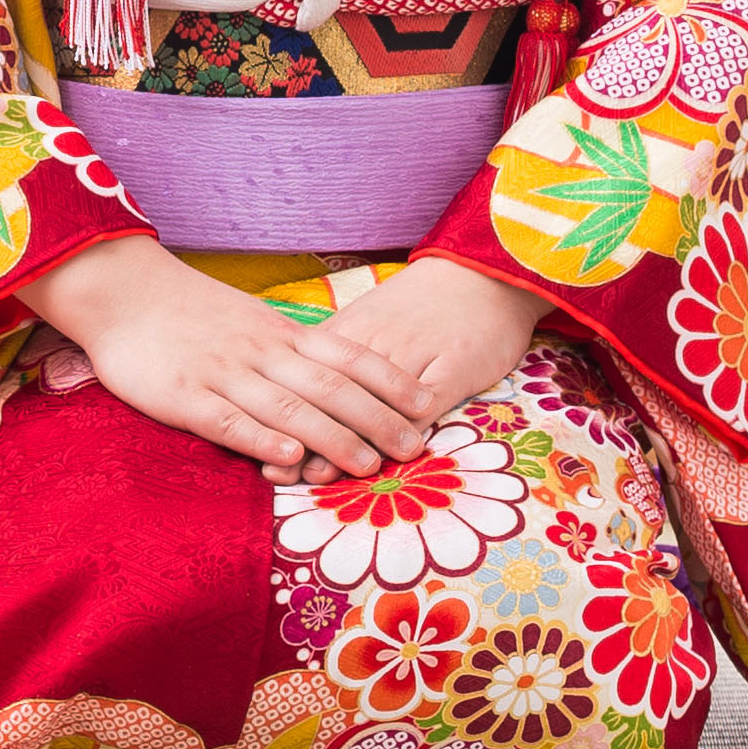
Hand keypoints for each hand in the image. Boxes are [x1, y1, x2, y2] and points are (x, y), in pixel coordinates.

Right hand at [26, 237, 433, 483]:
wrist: (120, 289)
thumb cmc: (188, 311)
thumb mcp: (249, 319)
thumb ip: (288, 349)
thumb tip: (337, 380)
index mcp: (278, 332)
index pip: (348, 355)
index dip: (390, 382)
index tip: (426, 406)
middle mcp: (260, 351)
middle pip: (329, 387)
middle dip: (376, 419)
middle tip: (414, 449)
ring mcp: (222, 373)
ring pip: (287, 408)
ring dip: (332, 438)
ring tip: (367, 466)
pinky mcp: (183, 395)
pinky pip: (228, 420)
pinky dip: (261, 440)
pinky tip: (288, 460)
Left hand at [299, 256, 545, 470]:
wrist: (481, 273)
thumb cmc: (422, 303)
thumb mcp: (371, 318)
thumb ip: (336, 354)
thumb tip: (292, 391)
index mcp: (350, 329)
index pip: (309, 377)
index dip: (285, 416)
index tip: (266, 450)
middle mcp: (375, 342)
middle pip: (333, 394)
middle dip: (304, 436)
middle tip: (283, 473)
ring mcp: (414, 355)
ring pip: (372, 405)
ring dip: (343, 443)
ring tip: (320, 475)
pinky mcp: (452, 369)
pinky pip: (421, 407)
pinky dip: (400, 435)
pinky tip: (386, 462)